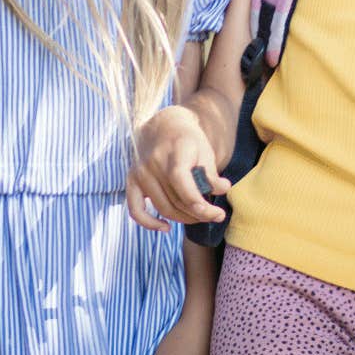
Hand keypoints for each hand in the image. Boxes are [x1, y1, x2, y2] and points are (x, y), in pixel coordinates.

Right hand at [126, 105, 227, 229]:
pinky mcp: (131, 181)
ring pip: (163, 208)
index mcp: (173, 151)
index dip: (197, 202)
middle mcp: (152, 162)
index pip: (181, 181)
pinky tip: (165, 228)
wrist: (163, 127)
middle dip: (199, 214)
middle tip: (216, 215)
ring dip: (183, 218)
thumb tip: (223, 189)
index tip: (216, 213)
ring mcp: (140, 173)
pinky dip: (149, 223)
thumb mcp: (205, 150)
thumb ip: (211, 172)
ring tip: (199, 216)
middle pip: (175, 199)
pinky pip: (136, 210)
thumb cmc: (189, 141)